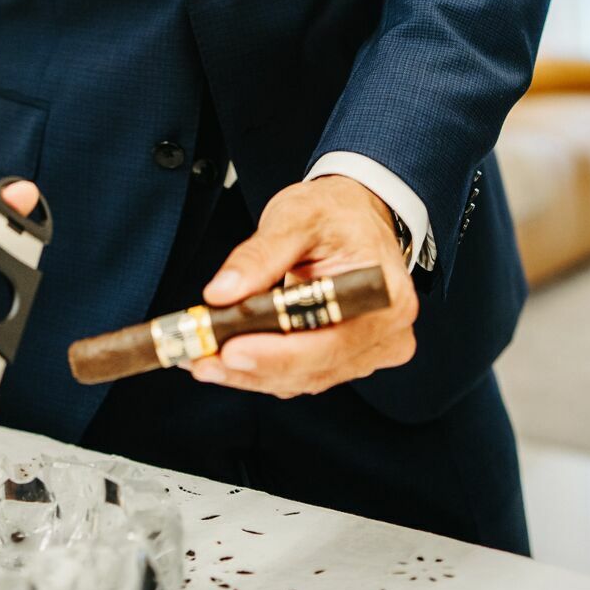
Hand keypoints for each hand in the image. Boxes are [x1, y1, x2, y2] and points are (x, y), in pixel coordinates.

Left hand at [188, 176, 417, 397]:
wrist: (356, 214)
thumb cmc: (334, 212)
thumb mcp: (295, 217)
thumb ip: (259, 255)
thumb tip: (222, 293)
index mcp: (385, 293)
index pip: (331, 338)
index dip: (278, 353)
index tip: (230, 350)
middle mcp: (388, 331)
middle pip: (315, 366)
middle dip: (253, 366)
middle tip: (202, 358)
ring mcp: (372, 350)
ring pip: (305, 377)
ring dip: (251, 373)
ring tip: (203, 357)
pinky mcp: (350, 358)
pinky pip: (304, 373)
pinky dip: (263, 368)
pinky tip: (226, 358)